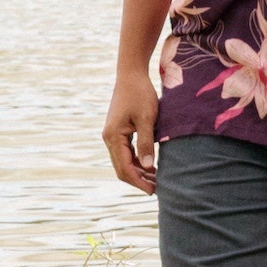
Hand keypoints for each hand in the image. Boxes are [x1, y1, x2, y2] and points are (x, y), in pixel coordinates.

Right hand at [103, 68, 160, 192]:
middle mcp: (109, 139)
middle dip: (138, 180)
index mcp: (113, 137)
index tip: (153, 191)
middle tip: (157, 190)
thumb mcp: (147, 119)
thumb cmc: (140, 94)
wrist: (131, 75)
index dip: (138, 182)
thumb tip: (149, 168)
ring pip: (124, 162)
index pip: (124, 168)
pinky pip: (126, 153)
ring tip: (156, 181)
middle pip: (122, 168)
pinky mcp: (118, 132)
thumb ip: (147, 143)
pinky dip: (137, 162)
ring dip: (139, 172)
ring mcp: (112, 136)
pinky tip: (151, 167)